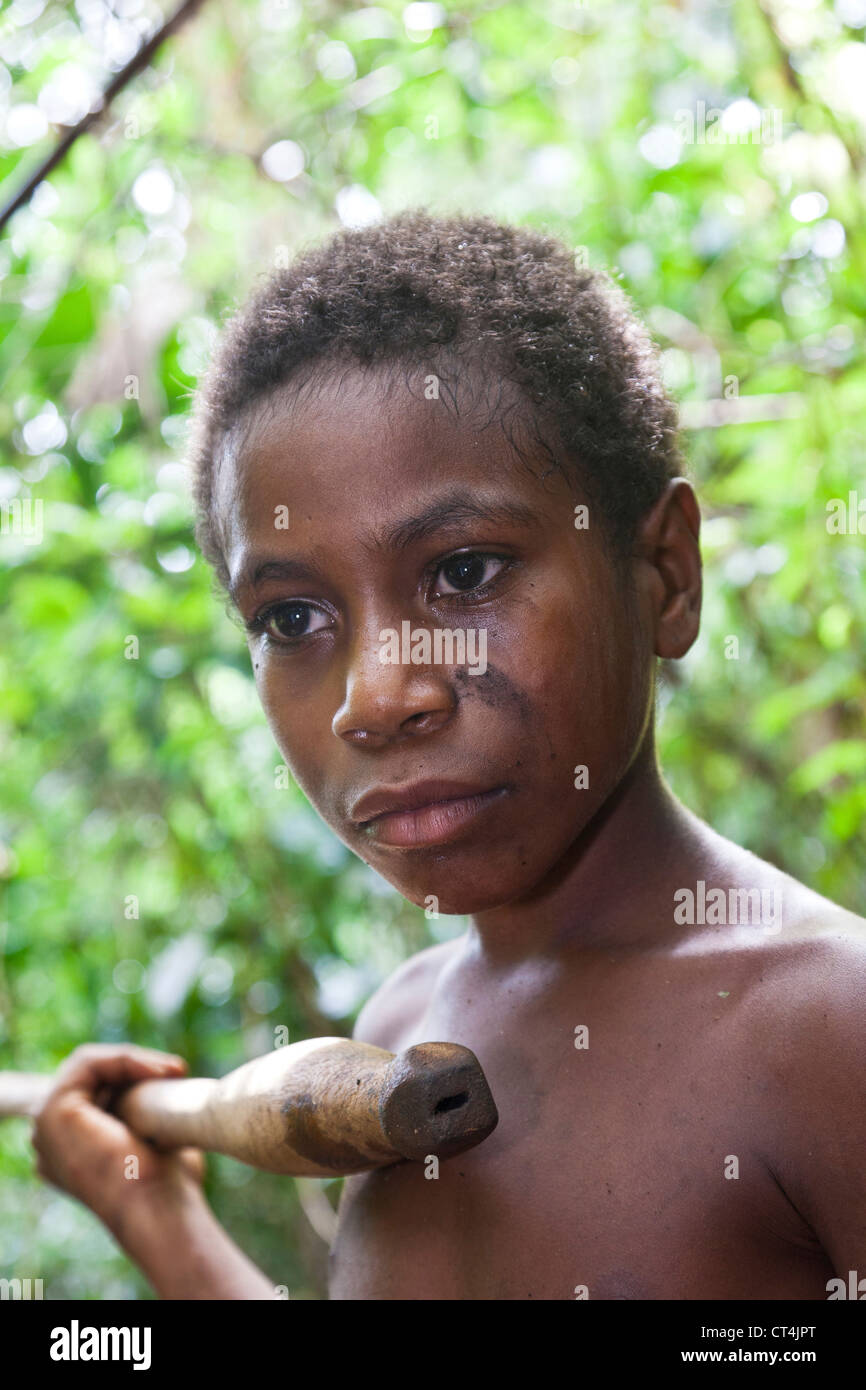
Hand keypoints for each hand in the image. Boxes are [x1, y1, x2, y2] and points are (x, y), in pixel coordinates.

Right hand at [31, 1043, 204, 1232]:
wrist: (158, 1208)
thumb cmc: (167, 1187)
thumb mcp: (157, 1142)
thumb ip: (149, 1119)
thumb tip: (168, 1095)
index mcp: (69, 1154)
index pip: (95, 1093)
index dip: (133, 1078)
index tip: (178, 1075)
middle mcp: (51, 1142)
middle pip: (90, 1078)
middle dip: (134, 1066)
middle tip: (176, 1070)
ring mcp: (45, 1127)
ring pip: (88, 1066)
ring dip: (133, 1061)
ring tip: (171, 1071)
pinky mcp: (52, 1111)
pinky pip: (86, 1063)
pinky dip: (123, 1059)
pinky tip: (156, 1071)